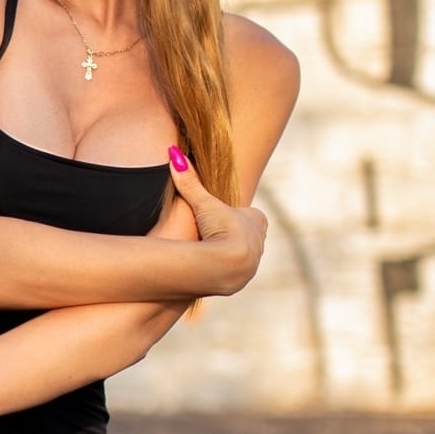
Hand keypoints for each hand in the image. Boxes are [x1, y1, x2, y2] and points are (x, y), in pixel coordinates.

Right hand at [169, 149, 267, 294]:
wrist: (228, 264)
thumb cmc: (222, 229)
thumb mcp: (204, 203)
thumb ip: (190, 182)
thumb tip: (174, 155)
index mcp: (256, 220)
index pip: (248, 214)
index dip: (232, 215)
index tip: (218, 216)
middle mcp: (260, 241)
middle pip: (247, 234)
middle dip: (232, 235)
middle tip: (213, 235)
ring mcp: (253, 261)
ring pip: (241, 254)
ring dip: (226, 254)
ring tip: (208, 254)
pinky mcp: (242, 278)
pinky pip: (232, 271)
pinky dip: (221, 269)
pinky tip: (208, 269)